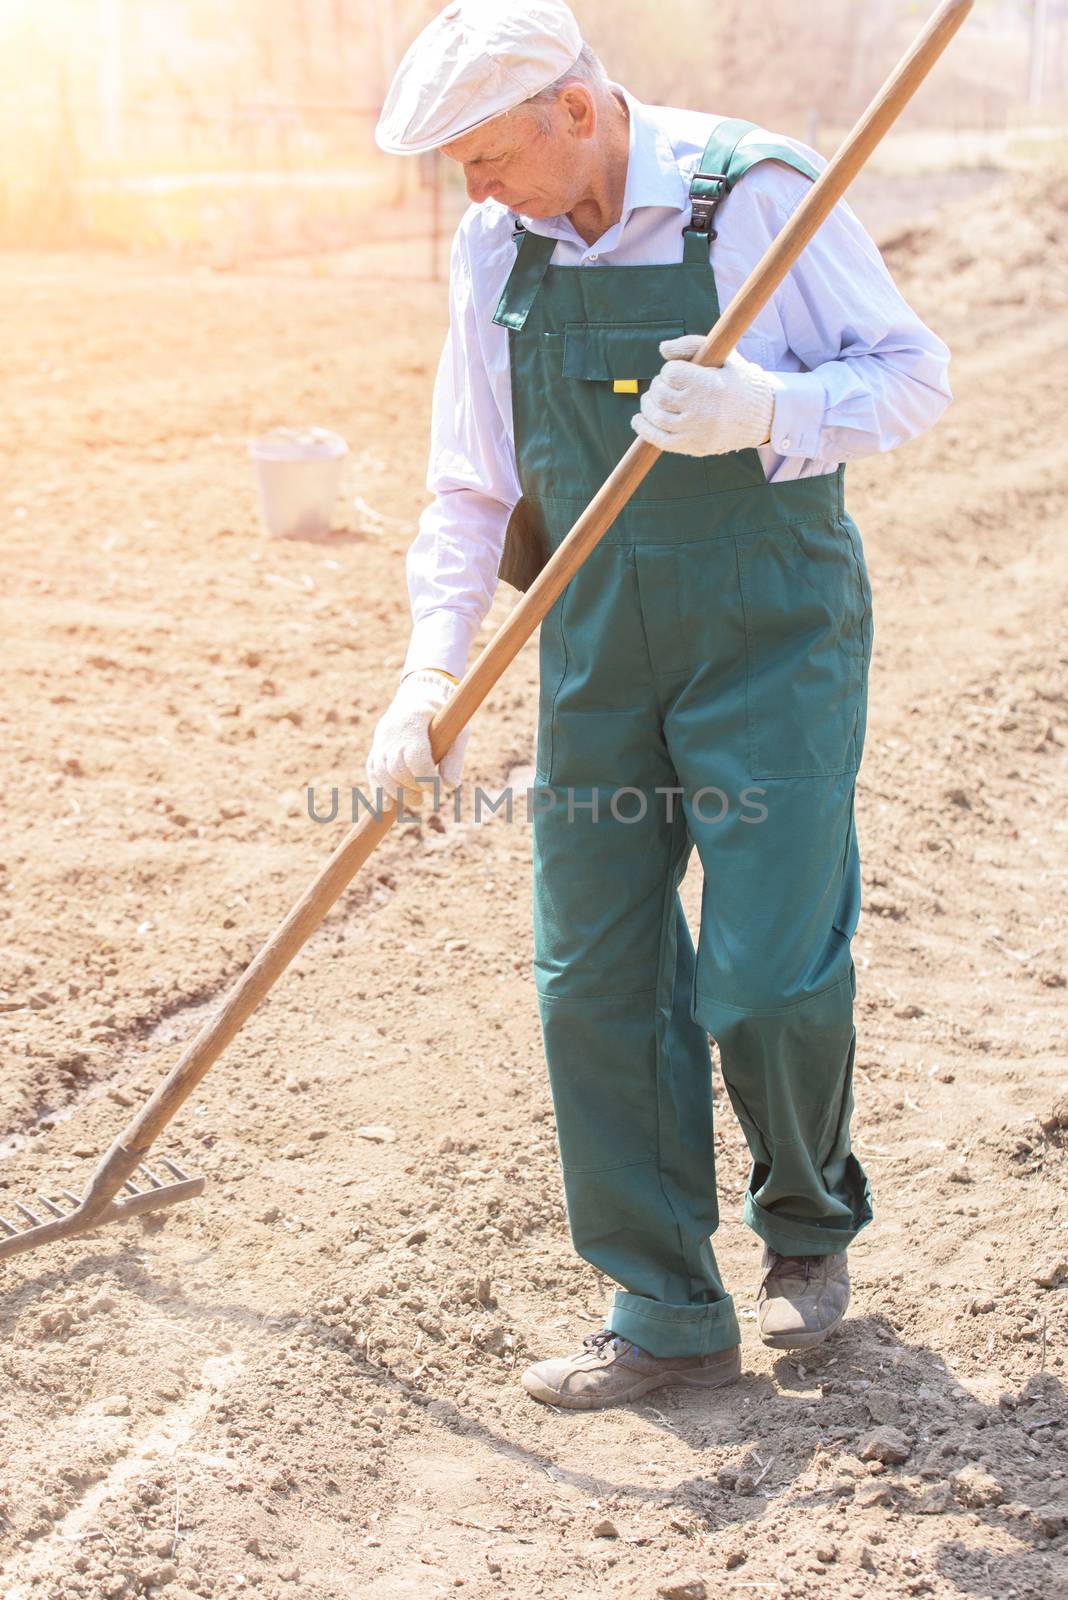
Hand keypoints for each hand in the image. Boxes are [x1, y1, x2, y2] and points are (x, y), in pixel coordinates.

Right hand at [365, 669, 468, 809]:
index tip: (438, 789)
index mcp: (414, 720)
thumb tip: (451, 785)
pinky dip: (378, 789)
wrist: (418, 693)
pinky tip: (387, 805)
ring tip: (415, 800)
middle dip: (412, 788)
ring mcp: (381, 738)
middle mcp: (393, 729)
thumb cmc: (443, 712)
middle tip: (426, 797)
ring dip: (397, 793)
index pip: (415, 757)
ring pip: (381, 772)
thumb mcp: (458, 728)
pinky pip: (372, 770)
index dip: (426, 778)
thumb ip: (454, 756)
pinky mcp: (376, 745)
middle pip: (396, 768)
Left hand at [631, 335, 773, 456]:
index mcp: (708, 384)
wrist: (759, 416)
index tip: (679, 372)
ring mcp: (694, 430)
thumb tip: (662, 349)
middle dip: (658, 386)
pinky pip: (659, 439)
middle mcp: (700, 409)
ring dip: (648, 405)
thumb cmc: (737, 381)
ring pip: (656, 416)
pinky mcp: (692, 446)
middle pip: (659, 394)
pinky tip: (639, 419)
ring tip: (652, 400)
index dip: (670, 370)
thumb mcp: (723, 356)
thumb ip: (691, 344)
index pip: (670, 373)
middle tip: (665, 386)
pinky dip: (644, 428)